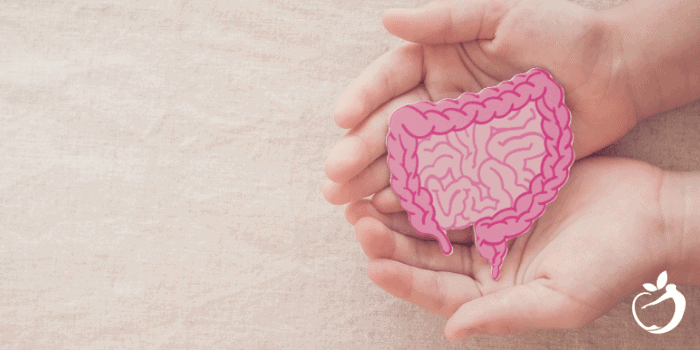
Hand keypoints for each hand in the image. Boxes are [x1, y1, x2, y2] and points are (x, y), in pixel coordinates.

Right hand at [323, 0, 636, 208]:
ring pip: (410, 160)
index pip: (391, 78)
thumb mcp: (502, 15)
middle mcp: (442, 98)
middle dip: (360, 151)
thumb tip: (386, 18)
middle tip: (334, 175)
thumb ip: (444, 21)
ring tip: (348, 201)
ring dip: (377, 180)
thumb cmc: (562, 33)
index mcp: (439, 59)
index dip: (365, 97)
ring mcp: (459, 135)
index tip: (341, 119)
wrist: (617, 71)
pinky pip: (444, 183)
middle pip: (392, 126)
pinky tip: (392, 212)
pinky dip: (418, 199)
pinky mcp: (483, 164)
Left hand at [352, 157, 678, 340]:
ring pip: (433, 216)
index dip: (402, 278)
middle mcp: (485, 260)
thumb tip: (451, 330)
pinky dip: (431, 176)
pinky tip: (407, 163)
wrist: (652, 214)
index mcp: (493, 292)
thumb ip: (503, 313)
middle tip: (356, 219)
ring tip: (367, 192)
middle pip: (425, 253)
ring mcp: (490, 222)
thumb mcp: (560, 299)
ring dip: (401, 206)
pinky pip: (457, 182)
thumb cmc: (613, 264)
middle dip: (389, 239)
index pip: (436, 290)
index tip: (370, 262)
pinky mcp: (499, 188)